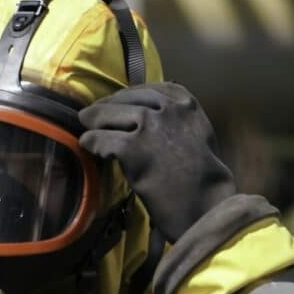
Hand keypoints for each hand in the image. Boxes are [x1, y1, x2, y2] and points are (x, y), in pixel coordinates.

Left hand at [78, 82, 236, 242]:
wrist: (206, 203)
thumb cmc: (205, 177)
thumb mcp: (198, 135)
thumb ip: (178, 121)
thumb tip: (151, 115)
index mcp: (186, 104)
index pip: (149, 90)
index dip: (127, 96)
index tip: (116, 101)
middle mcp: (168, 109)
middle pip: (126, 100)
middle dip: (107, 107)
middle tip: (92, 115)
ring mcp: (150, 127)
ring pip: (110, 115)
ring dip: (95, 122)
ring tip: (87, 129)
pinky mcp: (133, 148)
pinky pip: (102, 139)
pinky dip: (92, 142)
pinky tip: (88, 146)